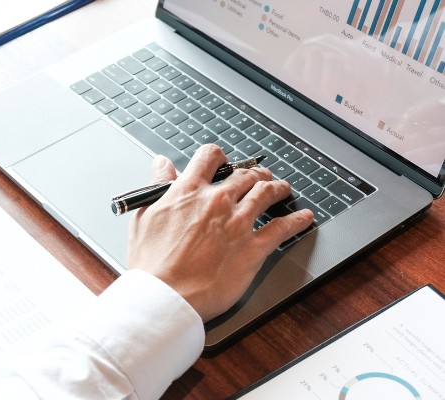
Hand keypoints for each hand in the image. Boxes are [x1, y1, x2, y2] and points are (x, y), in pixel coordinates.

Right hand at [125, 145, 313, 320]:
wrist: (165, 294)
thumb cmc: (151, 262)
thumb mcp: (145, 215)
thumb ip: (158, 185)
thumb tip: (162, 165)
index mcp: (188, 190)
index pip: (209, 156)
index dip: (218, 155)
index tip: (222, 159)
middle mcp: (217, 200)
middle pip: (244, 175)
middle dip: (254, 173)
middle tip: (259, 176)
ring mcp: (238, 223)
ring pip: (266, 193)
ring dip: (277, 188)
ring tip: (282, 188)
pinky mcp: (254, 249)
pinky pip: (283, 229)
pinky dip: (296, 221)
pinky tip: (304, 218)